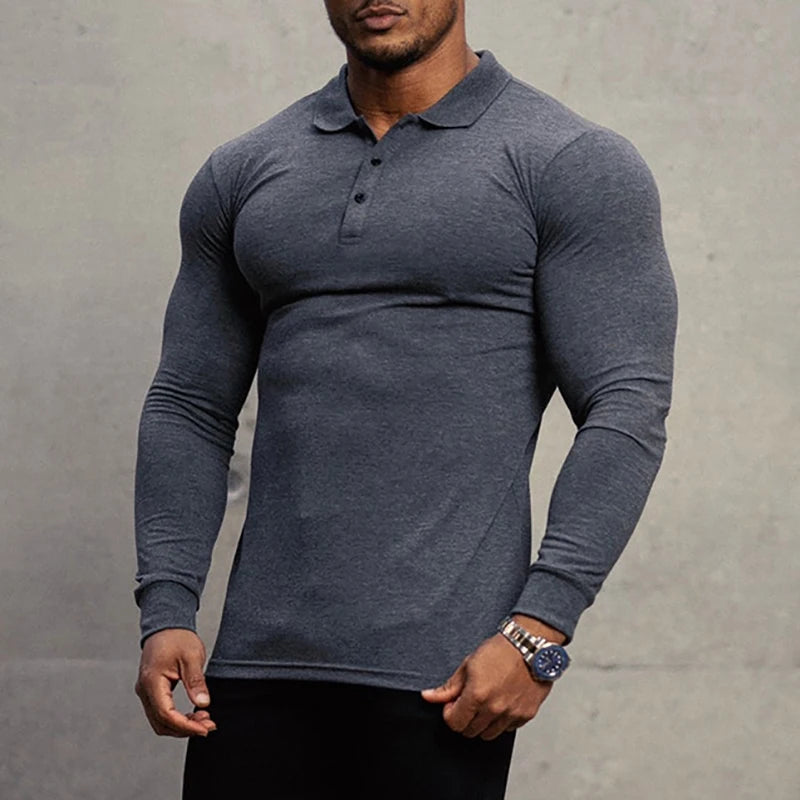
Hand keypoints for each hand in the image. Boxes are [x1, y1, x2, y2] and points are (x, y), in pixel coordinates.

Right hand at [134, 628, 217, 736]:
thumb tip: (204, 703)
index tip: (205, 729)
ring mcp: (146, 692)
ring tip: (204, 720)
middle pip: (161, 723)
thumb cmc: (177, 638)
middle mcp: (144, 690)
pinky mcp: (151, 692)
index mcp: (151, 681)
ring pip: (160, 721)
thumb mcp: (192, 656)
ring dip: (181, 725)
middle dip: (185, 728)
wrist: (166, 626)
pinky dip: (177, 718)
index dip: (186, 726)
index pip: (166, 714)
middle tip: (209, 726)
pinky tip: (193, 714)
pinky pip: (161, 712)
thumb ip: (196, 681)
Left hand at [420, 632, 553, 740]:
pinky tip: (502, 702)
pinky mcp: (526, 715)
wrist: (530, 646)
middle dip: (465, 718)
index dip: (450, 713)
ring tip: (486, 702)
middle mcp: (494, 709)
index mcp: (477, 695)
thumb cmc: (500, 650)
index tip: (453, 704)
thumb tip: (429, 696)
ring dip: (482, 722)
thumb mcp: (469, 664)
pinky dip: (501, 721)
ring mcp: (511, 714)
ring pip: (488, 734)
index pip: (454, 723)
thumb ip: (449, 686)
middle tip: (469, 701)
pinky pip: (507, 729)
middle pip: (470, 731)